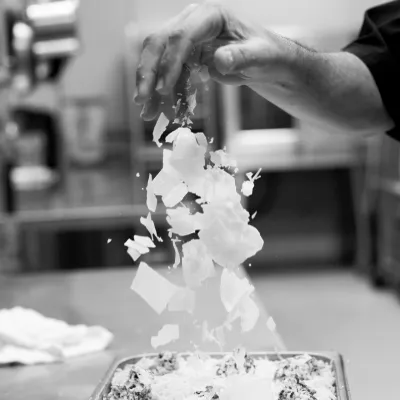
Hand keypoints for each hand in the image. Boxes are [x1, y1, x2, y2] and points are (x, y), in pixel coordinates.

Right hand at [134, 1, 290, 119]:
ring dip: (151, 88)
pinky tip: (162, 111)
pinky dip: (164, 94)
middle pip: (159, 43)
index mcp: (210, 16)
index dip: (169, 63)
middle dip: (148, 73)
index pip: (181, 36)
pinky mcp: (186, 57)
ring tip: (147, 113)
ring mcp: (187, 40)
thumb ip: (242, 57)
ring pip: (158, 60)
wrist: (264, 60)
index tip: (162, 90)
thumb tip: (221, 60)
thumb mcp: (260, 56)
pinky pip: (170, 75)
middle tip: (141, 100)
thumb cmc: (265, 54)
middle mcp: (192, 23)